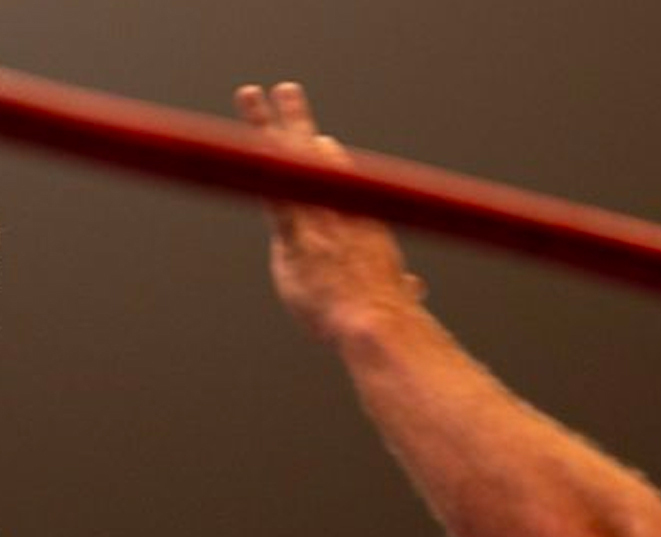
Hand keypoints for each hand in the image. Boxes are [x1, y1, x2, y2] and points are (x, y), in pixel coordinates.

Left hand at [234, 81, 417, 342]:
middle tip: (284, 91)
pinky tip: (247, 134)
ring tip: (249, 95)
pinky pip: (272, 190)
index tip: (321, 140)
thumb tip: (412, 288)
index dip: (327, 159)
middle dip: (297, 122)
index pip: (339, 180)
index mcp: (361, 219)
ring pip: (288, 161)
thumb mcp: (395, 292)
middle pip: (314, 154)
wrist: (375, 322)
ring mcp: (316, 220)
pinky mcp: (293, 236)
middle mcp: (338, 208)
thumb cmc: (386, 317)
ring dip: (267, 125)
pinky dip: (261, 160)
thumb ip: (399, 285)